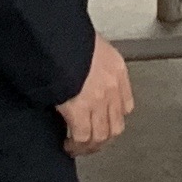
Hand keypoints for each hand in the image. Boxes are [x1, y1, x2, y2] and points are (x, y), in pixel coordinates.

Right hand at [58, 37, 133, 153]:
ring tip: (78, 148)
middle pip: (115, 126)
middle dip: (103, 139)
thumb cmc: (67, 34)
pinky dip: (75, 145)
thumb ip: (91, 61)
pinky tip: (67, 145)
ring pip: (101, 136)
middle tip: (91, 144)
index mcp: (116, 69)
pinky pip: (82, 137)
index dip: (113, 118)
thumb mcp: (89, 44)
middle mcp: (111, 87)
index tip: (102, 123)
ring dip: (90, 146)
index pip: (125, 105)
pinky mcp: (79, 108)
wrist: (57, 34)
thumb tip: (81, 74)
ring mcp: (98, 99)